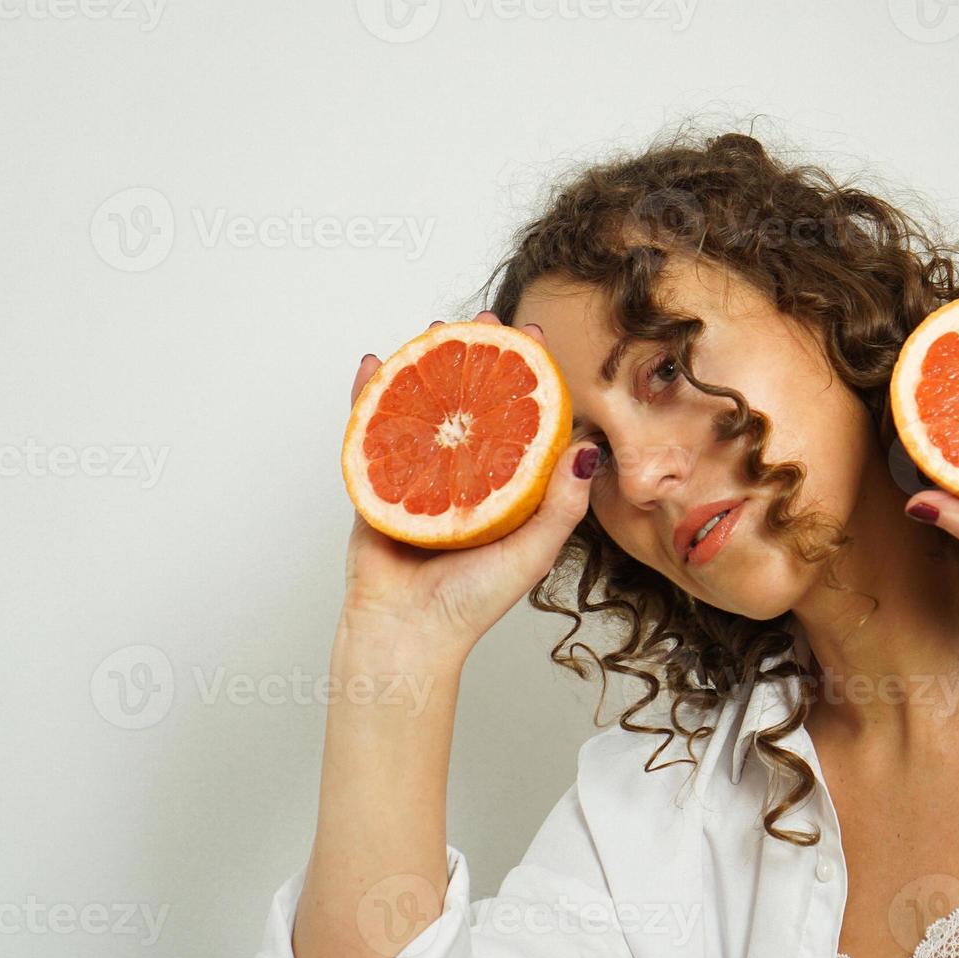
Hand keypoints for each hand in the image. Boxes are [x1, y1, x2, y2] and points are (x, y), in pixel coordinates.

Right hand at [340, 312, 599, 656]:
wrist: (406, 636)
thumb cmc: (472, 603)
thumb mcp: (533, 551)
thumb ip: (561, 503)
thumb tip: (589, 448)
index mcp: (505, 490)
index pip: (521, 421)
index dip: (530, 378)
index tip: (537, 339)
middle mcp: (464, 477)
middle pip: (470, 403)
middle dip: (477, 358)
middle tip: (487, 320)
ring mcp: (419, 477)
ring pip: (423, 407)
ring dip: (427, 364)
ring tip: (435, 329)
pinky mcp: (377, 485)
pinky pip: (371, 430)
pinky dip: (370, 394)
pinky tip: (377, 363)